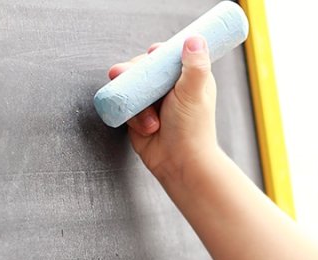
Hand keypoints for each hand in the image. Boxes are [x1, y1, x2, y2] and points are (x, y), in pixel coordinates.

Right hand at [107, 36, 220, 182]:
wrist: (178, 163)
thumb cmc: (192, 129)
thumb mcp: (193, 92)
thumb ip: (194, 65)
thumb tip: (194, 38)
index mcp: (188, 76)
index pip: (167, 55)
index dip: (157, 54)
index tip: (152, 55)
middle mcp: (170, 86)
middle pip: (143, 68)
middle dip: (134, 73)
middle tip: (122, 74)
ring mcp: (153, 101)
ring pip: (132, 86)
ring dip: (136, 100)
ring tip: (148, 117)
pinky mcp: (139, 115)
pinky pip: (127, 106)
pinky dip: (133, 116)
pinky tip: (147, 127)